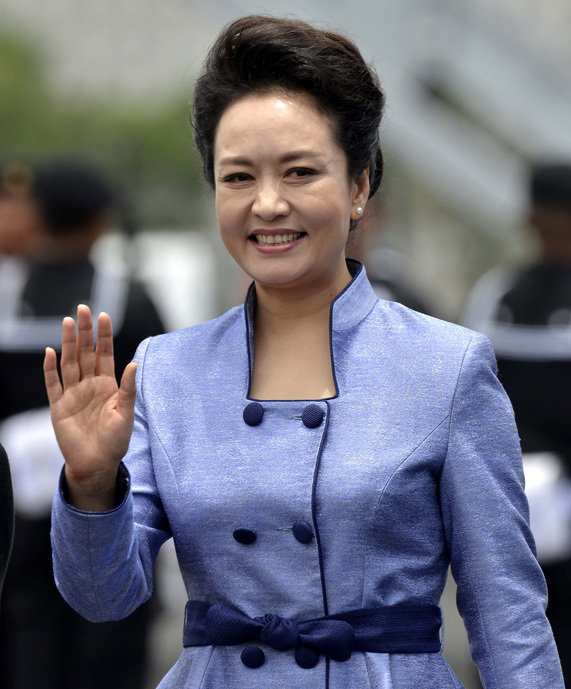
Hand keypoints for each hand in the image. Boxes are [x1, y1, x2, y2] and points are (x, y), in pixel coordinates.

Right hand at [44, 304, 136, 510]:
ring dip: (68, 343)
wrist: (97, 464)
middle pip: (85, 352)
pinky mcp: (59, 407)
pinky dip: (50, 369)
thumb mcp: (126, 413)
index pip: (105, 354)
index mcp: (107, 385)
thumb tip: (133, 364)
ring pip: (69, 363)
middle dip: (84, 332)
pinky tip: (50, 352)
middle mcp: (89, 385)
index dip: (104, 336)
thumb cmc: (115, 440)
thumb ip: (128, 388)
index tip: (104, 316)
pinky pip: (53, 385)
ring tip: (68, 322)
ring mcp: (73, 394)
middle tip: (83, 309)